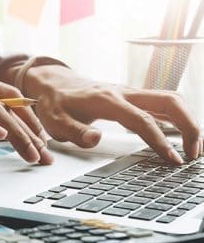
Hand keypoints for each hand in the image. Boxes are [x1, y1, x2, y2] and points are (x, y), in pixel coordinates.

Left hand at [22, 64, 202, 163]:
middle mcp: (124, 92)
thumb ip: (74, 131)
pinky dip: (177, 119)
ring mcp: (130, 93)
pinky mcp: (132, 98)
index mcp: (107, 100)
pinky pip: (161, 105)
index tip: (172, 159)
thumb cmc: (54, 103)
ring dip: (187, 121)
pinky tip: (180, 137)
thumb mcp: (55, 121)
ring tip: (192, 149)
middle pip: (169, 101)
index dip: (159, 139)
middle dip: (189, 125)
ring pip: (170, 100)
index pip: (141, 119)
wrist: (53, 83)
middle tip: (193, 153)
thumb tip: (96, 139)